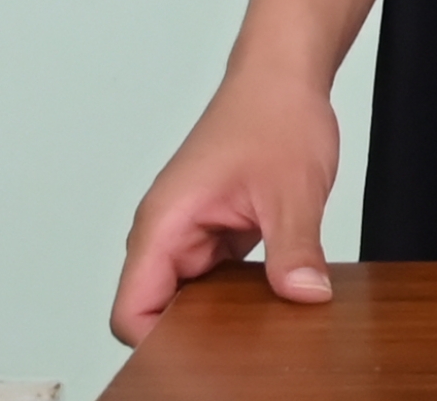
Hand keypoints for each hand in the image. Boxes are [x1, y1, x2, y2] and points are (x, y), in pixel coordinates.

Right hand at [111, 67, 344, 346]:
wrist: (285, 75)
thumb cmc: (274, 113)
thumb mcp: (293, 190)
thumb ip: (295, 249)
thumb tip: (304, 296)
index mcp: (164, 222)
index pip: (132, 311)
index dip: (157, 345)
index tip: (201, 361)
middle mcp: (167, 231)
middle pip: (156, 312)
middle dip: (191, 337)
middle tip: (239, 352)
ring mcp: (190, 233)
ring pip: (186, 299)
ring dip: (217, 316)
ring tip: (258, 326)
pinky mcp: (214, 232)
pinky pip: (212, 281)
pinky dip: (236, 296)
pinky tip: (269, 302)